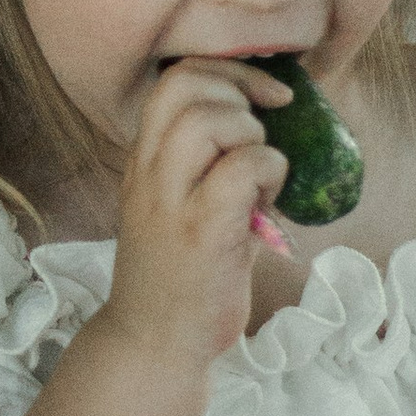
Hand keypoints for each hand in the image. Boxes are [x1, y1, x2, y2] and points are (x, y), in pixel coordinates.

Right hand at [97, 58, 290, 367]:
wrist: (154, 344)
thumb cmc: (179, 276)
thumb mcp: (179, 206)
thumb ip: (210, 165)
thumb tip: (273, 126)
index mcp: (143, 160)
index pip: (174, 79)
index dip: (226, 71)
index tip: (263, 97)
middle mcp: (148, 172)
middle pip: (190, 86)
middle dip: (243, 95)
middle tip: (264, 136)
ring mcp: (171, 201)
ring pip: (212, 120)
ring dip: (253, 137)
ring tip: (260, 176)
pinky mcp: (203, 232)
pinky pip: (244, 168)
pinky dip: (269, 172)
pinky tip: (267, 204)